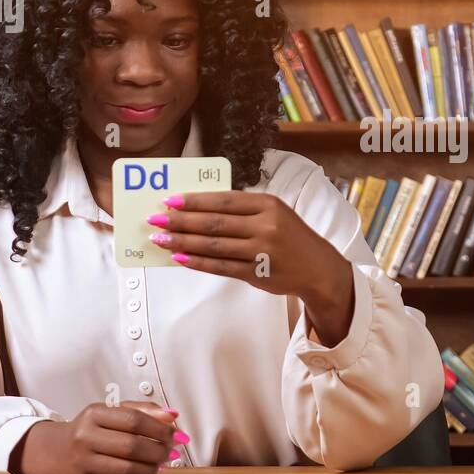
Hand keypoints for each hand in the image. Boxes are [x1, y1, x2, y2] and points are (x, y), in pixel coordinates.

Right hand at [13, 401, 182, 473]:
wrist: (53, 451)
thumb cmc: (89, 429)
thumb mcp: (110, 411)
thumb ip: (143, 410)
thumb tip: (172, 415)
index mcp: (94, 414)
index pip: (134, 420)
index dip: (160, 429)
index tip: (174, 434)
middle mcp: (85, 437)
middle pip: (132, 446)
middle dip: (159, 451)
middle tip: (170, 451)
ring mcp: (82, 462)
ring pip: (127, 469)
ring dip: (151, 468)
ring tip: (159, 464)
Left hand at [146, 190, 354, 344]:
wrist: (318, 268)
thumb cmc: (290, 237)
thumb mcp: (275, 213)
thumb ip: (243, 210)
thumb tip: (198, 209)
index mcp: (268, 204)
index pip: (224, 200)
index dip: (194, 200)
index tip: (169, 201)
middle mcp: (265, 226)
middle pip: (214, 223)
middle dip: (180, 221)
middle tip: (155, 220)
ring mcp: (261, 252)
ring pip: (214, 246)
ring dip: (182, 243)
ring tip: (160, 240)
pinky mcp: (256, 274)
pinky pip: (220, 267)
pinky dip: (197, 263)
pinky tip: (179, 259)